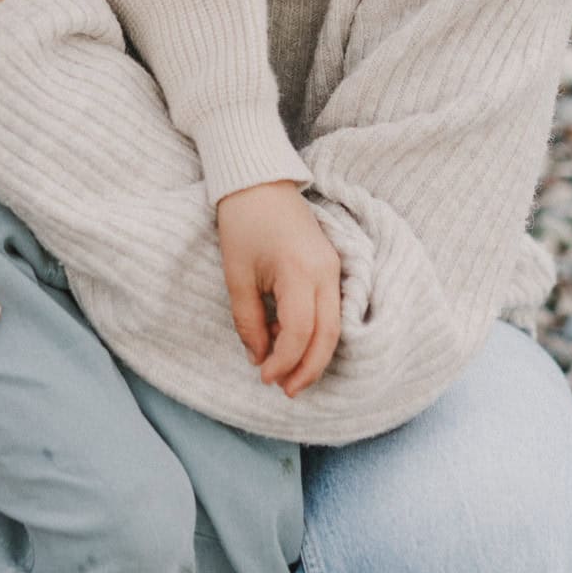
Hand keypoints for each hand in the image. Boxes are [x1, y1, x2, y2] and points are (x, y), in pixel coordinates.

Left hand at [216, 180, 341, 395]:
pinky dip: (314, 331)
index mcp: (300, 271)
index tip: (264, 378)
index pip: (300, 333)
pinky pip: (330, 309)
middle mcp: (326, 272)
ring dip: (313, 353)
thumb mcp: (237, 275)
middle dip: (308, 369)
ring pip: (334, 326)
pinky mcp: (331, 265)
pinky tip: (288, 338)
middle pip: (328, 336)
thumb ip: (248, 321)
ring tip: (285, 370)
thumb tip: (259, 358)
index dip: (284, 362)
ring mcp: (333, 268)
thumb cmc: (242, 223)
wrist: (258, 181)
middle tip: (286, 391)